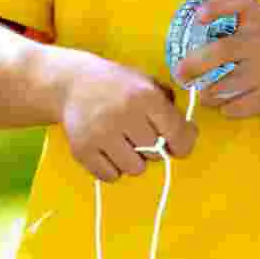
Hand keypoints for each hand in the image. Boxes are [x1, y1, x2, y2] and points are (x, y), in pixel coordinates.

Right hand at [61, 52, 199, 183]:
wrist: (71, 82)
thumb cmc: (118, 86)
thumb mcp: (147, 84)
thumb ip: (170, 109)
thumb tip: (188, 137)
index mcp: (145, 96)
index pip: (178, 135)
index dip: (182, 144)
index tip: (176, 145)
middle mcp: (124, 114)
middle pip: (156, 155)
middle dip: (151, 148)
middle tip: (138, 135)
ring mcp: (100, 133)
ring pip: (134, 169)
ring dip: (132, 160)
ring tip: (122, 143)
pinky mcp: (81, 149)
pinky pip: (110, 176)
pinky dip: (111, 168)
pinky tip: (107, 150)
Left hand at [172, 0, 259, 119]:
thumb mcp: (259, 18)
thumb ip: (232, 5)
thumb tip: (200, 6)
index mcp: (258, 17)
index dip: (217, 6)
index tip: (199, 17)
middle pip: (222, 51)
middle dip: (194, 64)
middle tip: (180, 72)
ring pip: (223, 85)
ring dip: (206, 91)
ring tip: (203, 90)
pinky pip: (234, 107)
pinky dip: (223, 108)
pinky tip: (225, 102)